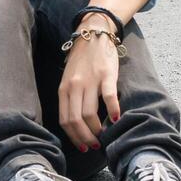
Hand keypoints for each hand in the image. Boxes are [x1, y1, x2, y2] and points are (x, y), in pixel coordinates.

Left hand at [57, 18, 121, 151]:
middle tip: (94, 146)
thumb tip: (76, 125)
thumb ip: (70, 99)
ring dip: (97, 130)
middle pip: (76, 120)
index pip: (65, 120)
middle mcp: (74, 86)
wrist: (94, 33)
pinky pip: (108, 97)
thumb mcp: (69, 79)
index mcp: (64, 89)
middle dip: (85, 138)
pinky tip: (116, 119)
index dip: (73, 137)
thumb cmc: (82, 60)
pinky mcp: (107, 74)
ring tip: (103, 136)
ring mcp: (90, 80)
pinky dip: (113, 110)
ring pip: (89, 113)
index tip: (82, 146)